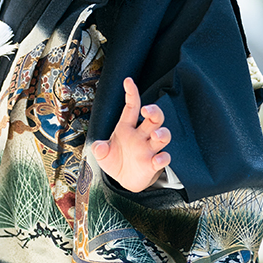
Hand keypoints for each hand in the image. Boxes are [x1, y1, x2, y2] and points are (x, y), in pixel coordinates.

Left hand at [92, 77, 171, 192]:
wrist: (124, 180)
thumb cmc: (115, 161)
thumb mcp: (102, 155)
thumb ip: (99, 149)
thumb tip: (99, 147)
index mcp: (127, 128)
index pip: (131, 107)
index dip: (131, 93)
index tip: (128, 81)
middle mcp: (141, 135)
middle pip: (154, 118)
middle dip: (154, 112)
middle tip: (148, 111)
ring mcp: (149, 149)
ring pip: (163, 135)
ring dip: (162, 133)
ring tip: (156, 135)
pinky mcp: (154, 164)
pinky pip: (164, 158)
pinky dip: (163, 158)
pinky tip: (157, 159)